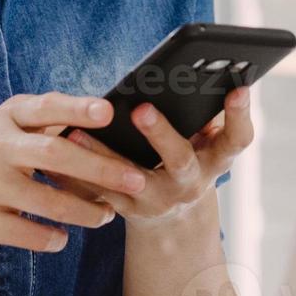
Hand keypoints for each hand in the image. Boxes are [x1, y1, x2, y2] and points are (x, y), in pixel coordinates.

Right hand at [0, 92, 150, 254]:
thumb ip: (40, 124)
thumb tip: (101, 116)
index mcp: (4, 118)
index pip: (46, 108)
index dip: (77, 109)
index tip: (108, 112)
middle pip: (56, 156)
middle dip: (101, 169)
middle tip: (135, 180)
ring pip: (48, 201)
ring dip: (84, 212)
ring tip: (106, 216)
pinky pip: (27, 233)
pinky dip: (51, 238)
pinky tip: (62, 238)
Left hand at [48, 86, 253, 228]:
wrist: (173, 220)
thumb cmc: (189, 159)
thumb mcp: (208, 143)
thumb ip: (208, 117)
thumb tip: (205, 76)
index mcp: (215, 160)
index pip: (237, 138)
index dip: (240, 115)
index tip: (239, 86)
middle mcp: (190, 184)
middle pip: (181, 160)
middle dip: (162, 135)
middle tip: (142, 109)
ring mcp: (157, 200)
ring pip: (128, 181)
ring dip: (101, 157)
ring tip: (76, 133)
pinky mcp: (126, 209)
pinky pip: (97, 192)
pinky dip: (75, 176)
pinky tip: (56, 151)